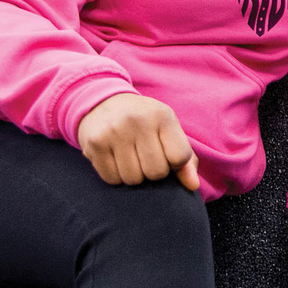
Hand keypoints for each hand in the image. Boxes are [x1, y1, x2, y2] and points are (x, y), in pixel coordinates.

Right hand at [76, 93, 199, 190]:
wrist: (102, 101)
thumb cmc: (144, 121)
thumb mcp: (168, 129)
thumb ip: (186, 158)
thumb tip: (192, 186)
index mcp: (162, 115)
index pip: (180, 157)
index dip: (175, 164)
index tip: (167, 154)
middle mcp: (138, 121)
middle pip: (156, 172)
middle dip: (154, 172)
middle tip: (146, 157)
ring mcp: (114, 132)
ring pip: (133, 179)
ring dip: (134, 175)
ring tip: (131, 157)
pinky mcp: (94, 144)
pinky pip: (112, 179)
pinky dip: (116, 176)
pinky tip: (116, 159)